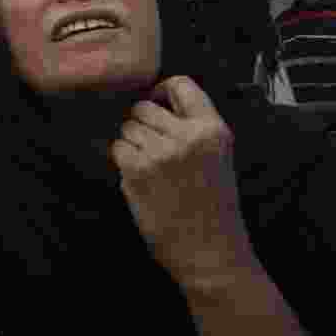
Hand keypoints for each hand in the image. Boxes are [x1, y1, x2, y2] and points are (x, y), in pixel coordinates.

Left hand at [111, 76, 253, 286]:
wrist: (209, 250)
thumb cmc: (214, 207)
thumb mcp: (218, 158)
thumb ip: (193, 130)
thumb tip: (155, 103)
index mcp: (213, 130)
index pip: (182, 85)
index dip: (162, 89)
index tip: (156, 100)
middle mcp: (186, 136)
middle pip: (143, 107)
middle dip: (142, 124)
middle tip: (152, 147)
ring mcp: (159, 153)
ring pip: (127, 128)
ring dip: (131, 144)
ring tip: (150, 168)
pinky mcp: (136, 171)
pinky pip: (117, 149)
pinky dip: (123, 161)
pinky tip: (139, 178)